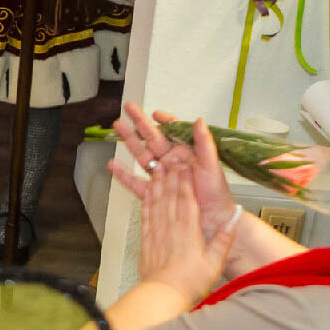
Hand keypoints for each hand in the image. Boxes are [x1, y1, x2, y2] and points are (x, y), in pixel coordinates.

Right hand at [108, 105, 237, 242]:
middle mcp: (172, 162)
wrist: (213, 221)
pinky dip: (123, 174)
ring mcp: (162, 176)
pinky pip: (136, 181)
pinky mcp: (155, 192)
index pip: (173, 131)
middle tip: (128, 108)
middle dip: (139, 123)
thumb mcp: (212, 166)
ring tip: (118, 127)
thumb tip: (199, 121)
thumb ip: (204, 144)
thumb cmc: (216, 194)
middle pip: (152, 138)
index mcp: (186, 153)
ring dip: (129, 141)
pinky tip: (113, 165)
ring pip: (142, 154)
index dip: (164, 121)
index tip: (156, 114)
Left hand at [137, 159, 238, 303]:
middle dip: (171, 175)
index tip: (186, 165)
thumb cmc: (190, 283)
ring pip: (156, 201)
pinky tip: (146, 192)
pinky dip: (146, 200)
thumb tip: (232, 222)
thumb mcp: (213, 264)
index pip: (187, 199)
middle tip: (171, 158)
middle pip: (170, 195)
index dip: (186, 180)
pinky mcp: (146, 239)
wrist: (162, 296)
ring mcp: (156, 232)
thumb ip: (223, 242)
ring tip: (158, 167)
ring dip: (157, 183)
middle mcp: (170, 227)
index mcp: (188, 231)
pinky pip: (146, 214)